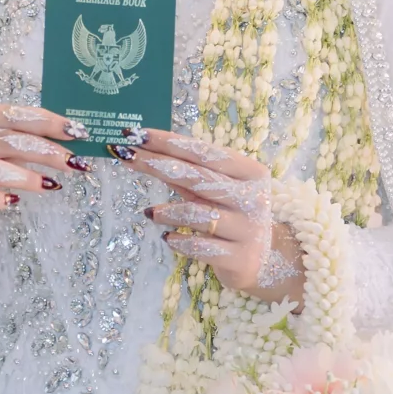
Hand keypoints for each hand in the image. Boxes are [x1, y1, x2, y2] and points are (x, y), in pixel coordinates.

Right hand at [0, 103, 90, 256]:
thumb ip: (20, 142)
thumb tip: (67, 140)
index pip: (8, 113)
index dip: (44, 121)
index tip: (75, 132)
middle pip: (3, 139)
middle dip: (43, 150)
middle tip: (73, 162)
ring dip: (24, 176)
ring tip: (51, 185)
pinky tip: (13, 202)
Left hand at [119, 129, 301, 303]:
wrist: (267, 259)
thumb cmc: (233, 215)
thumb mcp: (216, 191)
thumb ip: (188, 174)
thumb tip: (144, 151)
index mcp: (250, 172)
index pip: (203, 152)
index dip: (168, 142)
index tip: (137, 134)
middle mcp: (252, 198)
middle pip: (197, 177)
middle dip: (157, 164)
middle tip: (126, 155)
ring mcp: (248, 229)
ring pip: (197, 214)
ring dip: (168, 212)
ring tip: (150, 213)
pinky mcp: (239, 258)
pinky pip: (200, 247)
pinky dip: (180, 241)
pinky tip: (168, 239)